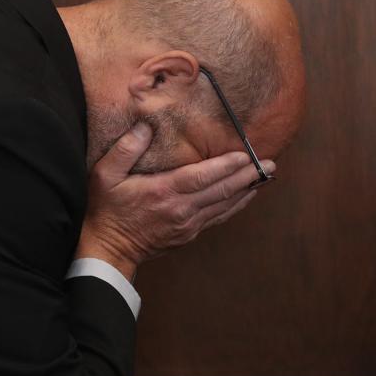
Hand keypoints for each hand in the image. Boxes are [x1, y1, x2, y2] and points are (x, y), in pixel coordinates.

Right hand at [76, 122, 272, 278]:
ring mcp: (187, 224)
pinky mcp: (189, 233)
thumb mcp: (105, 175)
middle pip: (221, 191)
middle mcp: (181, 209)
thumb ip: (126, 149)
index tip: (246, 156)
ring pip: (224, 205)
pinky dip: (235, 205)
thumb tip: (146, 126)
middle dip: (248, 176)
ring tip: (266, 175)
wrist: (107, 248)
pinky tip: (246, 196)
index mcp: (163, 192)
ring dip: (247, 190)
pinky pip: (218, 217)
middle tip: (270, 164)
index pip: (201, 177)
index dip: (226, 167)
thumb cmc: (106, 209)